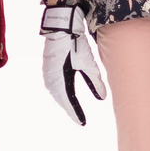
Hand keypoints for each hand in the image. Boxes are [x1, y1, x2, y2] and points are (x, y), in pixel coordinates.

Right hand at [39, 5, 108, 126]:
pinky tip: (65, 95)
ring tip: (74, 110)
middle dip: (70, 109)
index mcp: (60, 80)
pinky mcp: (48, 68)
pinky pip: (54, 86)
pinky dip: (61, 93)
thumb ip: (94, 81)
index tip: (83, 123)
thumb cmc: (74, 43)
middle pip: (62, 100)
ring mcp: (47, 74)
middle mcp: (51, 80)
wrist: (60, 26)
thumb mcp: (88, 63)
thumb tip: (102, 97)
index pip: (69, 102)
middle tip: (80, 119)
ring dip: (65, 101)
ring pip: (57, 94)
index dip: (76, 114)